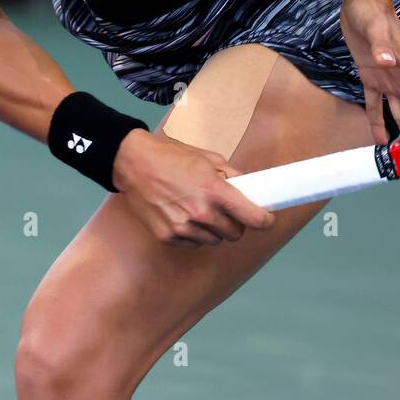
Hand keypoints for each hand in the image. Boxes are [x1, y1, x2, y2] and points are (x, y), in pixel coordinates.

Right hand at [111, 129, 276, 247]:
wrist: (133, 163)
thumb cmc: (171, 156)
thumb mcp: (208, 158)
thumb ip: (232, 176)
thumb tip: (251, 189)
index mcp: (214, 191)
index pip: (252, 218)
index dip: (264, 220)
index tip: (267, 219)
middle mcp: (200, 213)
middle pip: (235, 234)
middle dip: (236, 223)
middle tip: (226, 209)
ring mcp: (183, 228)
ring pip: (215, 240)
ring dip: (214, 229)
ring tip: (200, 208)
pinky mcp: (169, 237)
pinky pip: (194, 243)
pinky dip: (194, 233)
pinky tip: (184, 215)